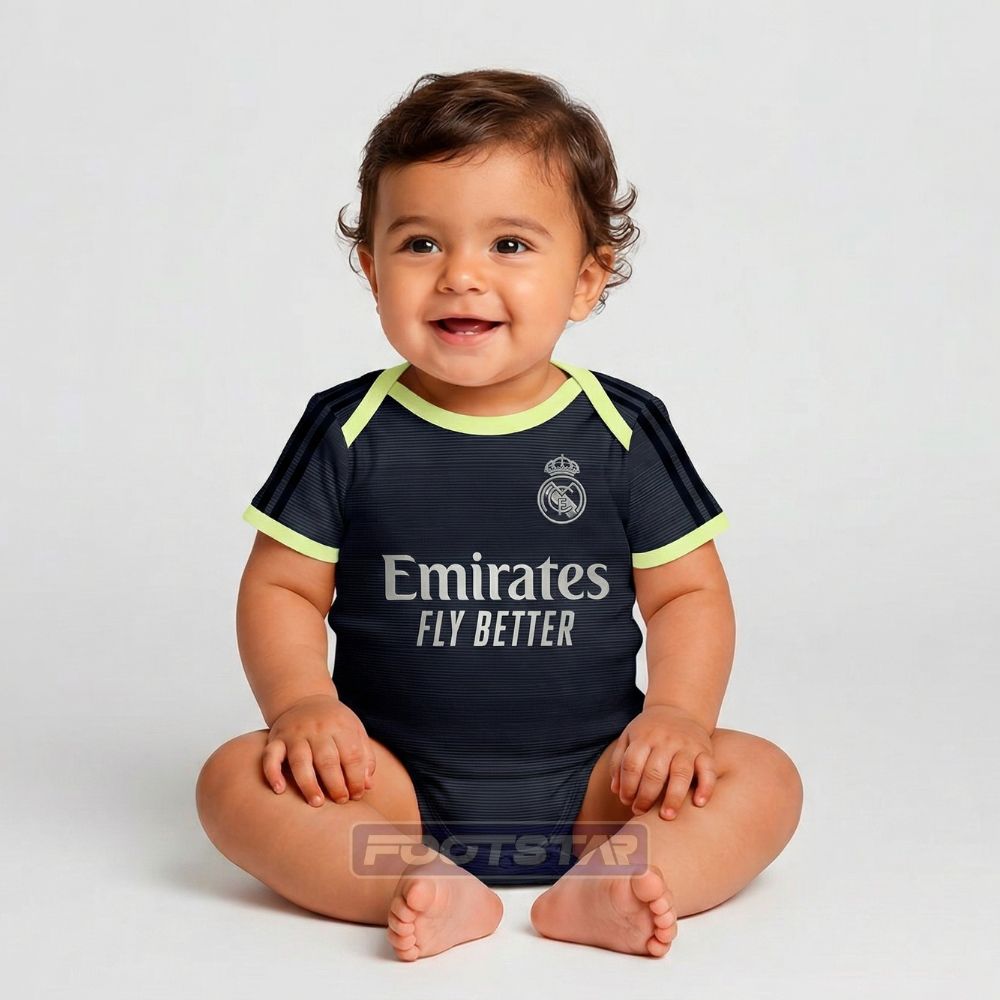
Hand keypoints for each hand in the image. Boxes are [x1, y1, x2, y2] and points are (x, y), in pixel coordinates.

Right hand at [263, 694, 375, 807]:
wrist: (305, 698)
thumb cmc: (334, 723)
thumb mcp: (355, 731)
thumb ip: (364, 756)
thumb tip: (368, 785)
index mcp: (341, 726)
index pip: (352, 755)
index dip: (356, 778)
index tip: (357, 795)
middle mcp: (317, 729)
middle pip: (327, 760)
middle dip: (335, 784)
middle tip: (340, 801)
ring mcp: (295, 734)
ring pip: (300, 761)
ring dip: (309, 784)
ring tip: (317, 803)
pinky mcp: (276, 739)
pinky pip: (270, 756)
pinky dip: (272, 773)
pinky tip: (279, 790)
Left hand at [610, 705, 716, 819]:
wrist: (678, 708)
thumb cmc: (650, 729)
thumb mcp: (629, 737)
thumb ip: (619, 761)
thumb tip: (616, 791)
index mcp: (643, 737)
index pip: (632, 764)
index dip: (627, 786)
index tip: (627, 801)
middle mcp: (665, 741)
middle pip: (654, 772)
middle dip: (646, 796)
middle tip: (641, 812)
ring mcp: (686, 746)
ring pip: (681, 773)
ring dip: (673, 797)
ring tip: (667, 816)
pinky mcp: (705, 750)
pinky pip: (708, 770)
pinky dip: (706, 787)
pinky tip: (699, 803)